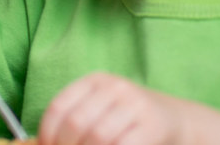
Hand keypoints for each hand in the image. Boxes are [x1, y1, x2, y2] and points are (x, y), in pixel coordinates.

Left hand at [40, 72, 184, 144]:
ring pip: (98, 137)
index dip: (47, 133)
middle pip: (76, 123)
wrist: (175, 120)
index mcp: (94, 81)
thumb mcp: (101, 110)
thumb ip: (76, 120)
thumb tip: (43, 143)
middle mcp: (114, 88)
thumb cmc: (127, 120)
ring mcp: (135, 105)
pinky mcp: (153, 125)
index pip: (58, 107)